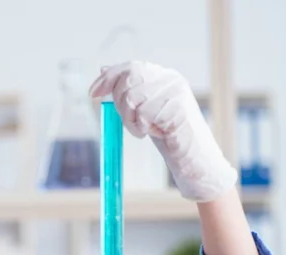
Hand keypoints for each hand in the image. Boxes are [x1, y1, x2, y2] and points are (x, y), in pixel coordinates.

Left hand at [89, 61, 236, 201]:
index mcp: (163, 76)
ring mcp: (174, 91)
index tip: (92, 94)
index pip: (130, 67)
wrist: (193, 156)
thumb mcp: (144, 109)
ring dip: (130, 120)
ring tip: (144, 130)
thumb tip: (103, 70)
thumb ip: (128, 90)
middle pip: (128, 79)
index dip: (108, 78)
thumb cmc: (168, 134)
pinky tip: (155, 133)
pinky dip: (141, 128)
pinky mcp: (175, 107)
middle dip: (119, 102)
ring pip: (132, 97)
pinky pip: (142, 114)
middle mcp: (170, 78)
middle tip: (129, 121)